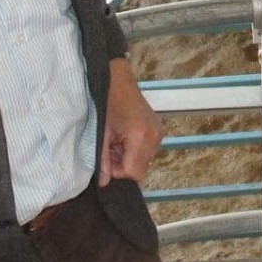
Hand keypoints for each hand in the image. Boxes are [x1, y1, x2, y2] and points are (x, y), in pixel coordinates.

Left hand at [99, 57, 164, 186]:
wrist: (118, 79)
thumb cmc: (107, 102)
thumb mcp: (101, 132)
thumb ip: (103, 159)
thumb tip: (104, 182)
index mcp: (140, 136)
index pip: (133, 173)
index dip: (117, 172)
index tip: (107, 159)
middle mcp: (154, 136)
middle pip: (141, 169)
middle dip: (124, 165)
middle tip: (111, 149)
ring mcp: (159, 132)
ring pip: (145, 161)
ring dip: (130, 158)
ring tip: (118, 141)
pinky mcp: (159, 129)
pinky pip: (149, 150)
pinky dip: (137, 149)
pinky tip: (126, 137)